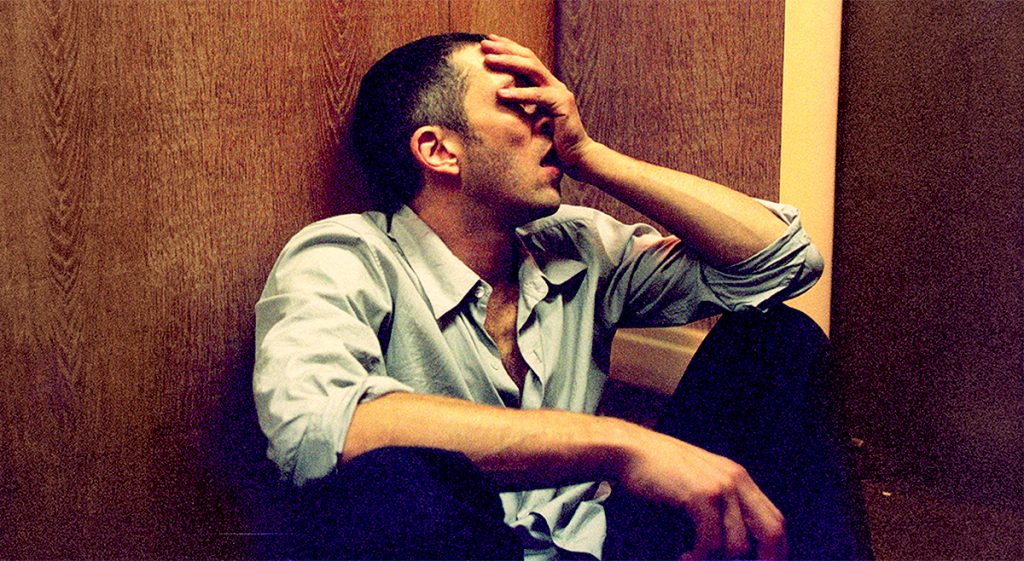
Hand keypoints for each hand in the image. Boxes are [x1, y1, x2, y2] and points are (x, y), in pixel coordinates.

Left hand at [480, 34, 596, 174]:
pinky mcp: (563, 106)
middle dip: (505, 49)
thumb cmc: (550, 142)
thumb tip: (493, 100)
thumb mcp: (530, 120)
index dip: (507, 48)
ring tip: (488, 61)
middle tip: (483, 44)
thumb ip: (518, 107)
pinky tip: (501, 94)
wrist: (576, 158)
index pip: (525, 59)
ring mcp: (560, 93)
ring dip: (509, 63)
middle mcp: (553, 84)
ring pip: (533, 70)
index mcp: (545, 85)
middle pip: (528, 58)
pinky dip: (519, 94)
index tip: (487, 42)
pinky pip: (539, 95)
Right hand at [617, 430, 787, 559]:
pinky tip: (684, 557)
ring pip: (739, 545)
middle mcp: (735, 480)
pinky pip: (712, 542)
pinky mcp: (700, 495)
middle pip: (772, 531)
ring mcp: (720, 487)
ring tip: (693, 560)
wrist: (628, 449)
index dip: (775, 552)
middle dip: (766, 560)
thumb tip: (731, 545)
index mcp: (738, 478)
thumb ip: (718, 505)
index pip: (775, 520)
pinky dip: (699, 558)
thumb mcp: (697, 482)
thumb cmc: (657, 471)